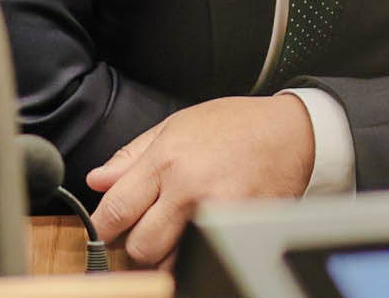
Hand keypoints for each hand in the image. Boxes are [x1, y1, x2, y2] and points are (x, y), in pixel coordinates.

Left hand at [87, 94, 315, 268]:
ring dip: (163, 254)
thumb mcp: (175, 125)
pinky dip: (193, 255)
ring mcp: (215, 215)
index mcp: (167, 161)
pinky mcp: (237, 232)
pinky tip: (195, 236)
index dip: (103, 227)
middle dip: (134, 245)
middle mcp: (189, 190)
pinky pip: (202, 259)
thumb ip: (131, 156)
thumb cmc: (235, 125)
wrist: (291, 134)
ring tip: (173, 231)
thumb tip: (97, 181)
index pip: (115, 211)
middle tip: (144, 230)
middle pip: (140, 247)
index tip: (105, 229)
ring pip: (169, 262)